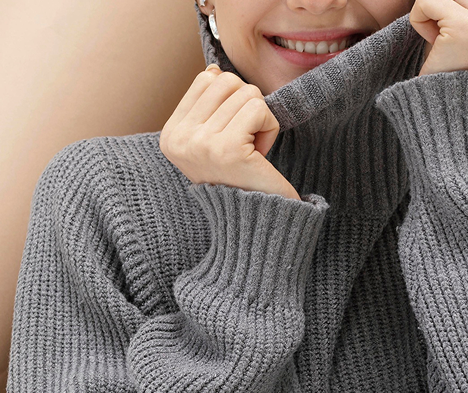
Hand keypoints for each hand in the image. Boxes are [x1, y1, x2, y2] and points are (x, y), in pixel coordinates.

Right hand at [160, 64, 300, 199]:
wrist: (256, 221)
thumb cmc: (241, 178)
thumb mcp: (213, 139)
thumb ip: (209, 104)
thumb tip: (213, 70)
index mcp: (170, 135)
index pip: (206, 79)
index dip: (231, 101)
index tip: (231, 136)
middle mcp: (179, 139)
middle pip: (227, 81)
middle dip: (247, 108)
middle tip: (245, 143)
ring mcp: (201, 143)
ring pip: (247, 93)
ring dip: (260, 121)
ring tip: (251, 152)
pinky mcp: (227, 148)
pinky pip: (259, 109)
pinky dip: (270, 129)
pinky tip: (260, 155)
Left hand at [409, 0, 467, 75]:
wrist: (456, 108)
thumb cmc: (463, 64)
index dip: (458, 5)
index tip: (465, 32)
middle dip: (443, 6)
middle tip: (451, 37)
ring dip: (432, 12)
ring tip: (446, 41)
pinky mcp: (464, 27)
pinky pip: (425, 2)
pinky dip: (419, 21)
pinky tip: (436, 45)